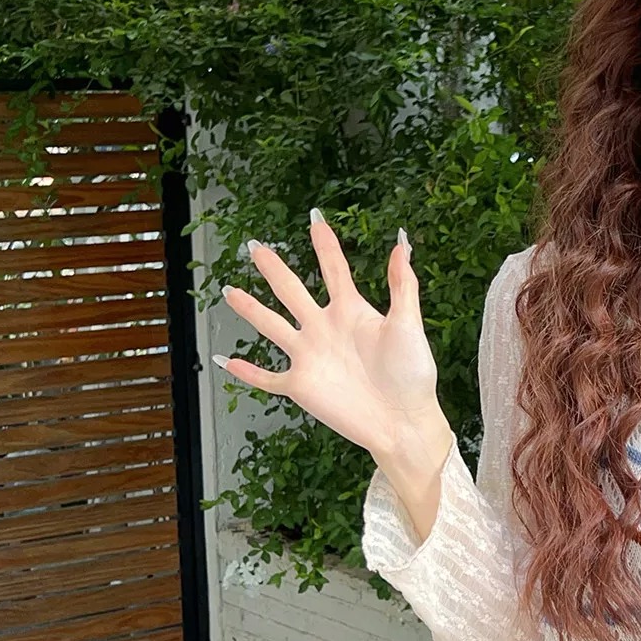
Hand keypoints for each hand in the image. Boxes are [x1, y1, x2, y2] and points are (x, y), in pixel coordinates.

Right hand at [217, 214, 445, 462]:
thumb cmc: (413, 374)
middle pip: (292, 290)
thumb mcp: (408, 324)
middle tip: (256, 247)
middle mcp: (325, 329)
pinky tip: (227, 361)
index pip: (333, 269)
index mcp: (352, 311)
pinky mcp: (301, 386)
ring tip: (231, 292)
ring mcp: (310, 356)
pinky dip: (247, 373)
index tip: (315, 219)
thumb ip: (402, 286)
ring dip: (250, 310)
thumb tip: (400, 246)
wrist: (403, 421)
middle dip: (274, 268)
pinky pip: (267, 378)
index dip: (325, 244)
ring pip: (272, 326)